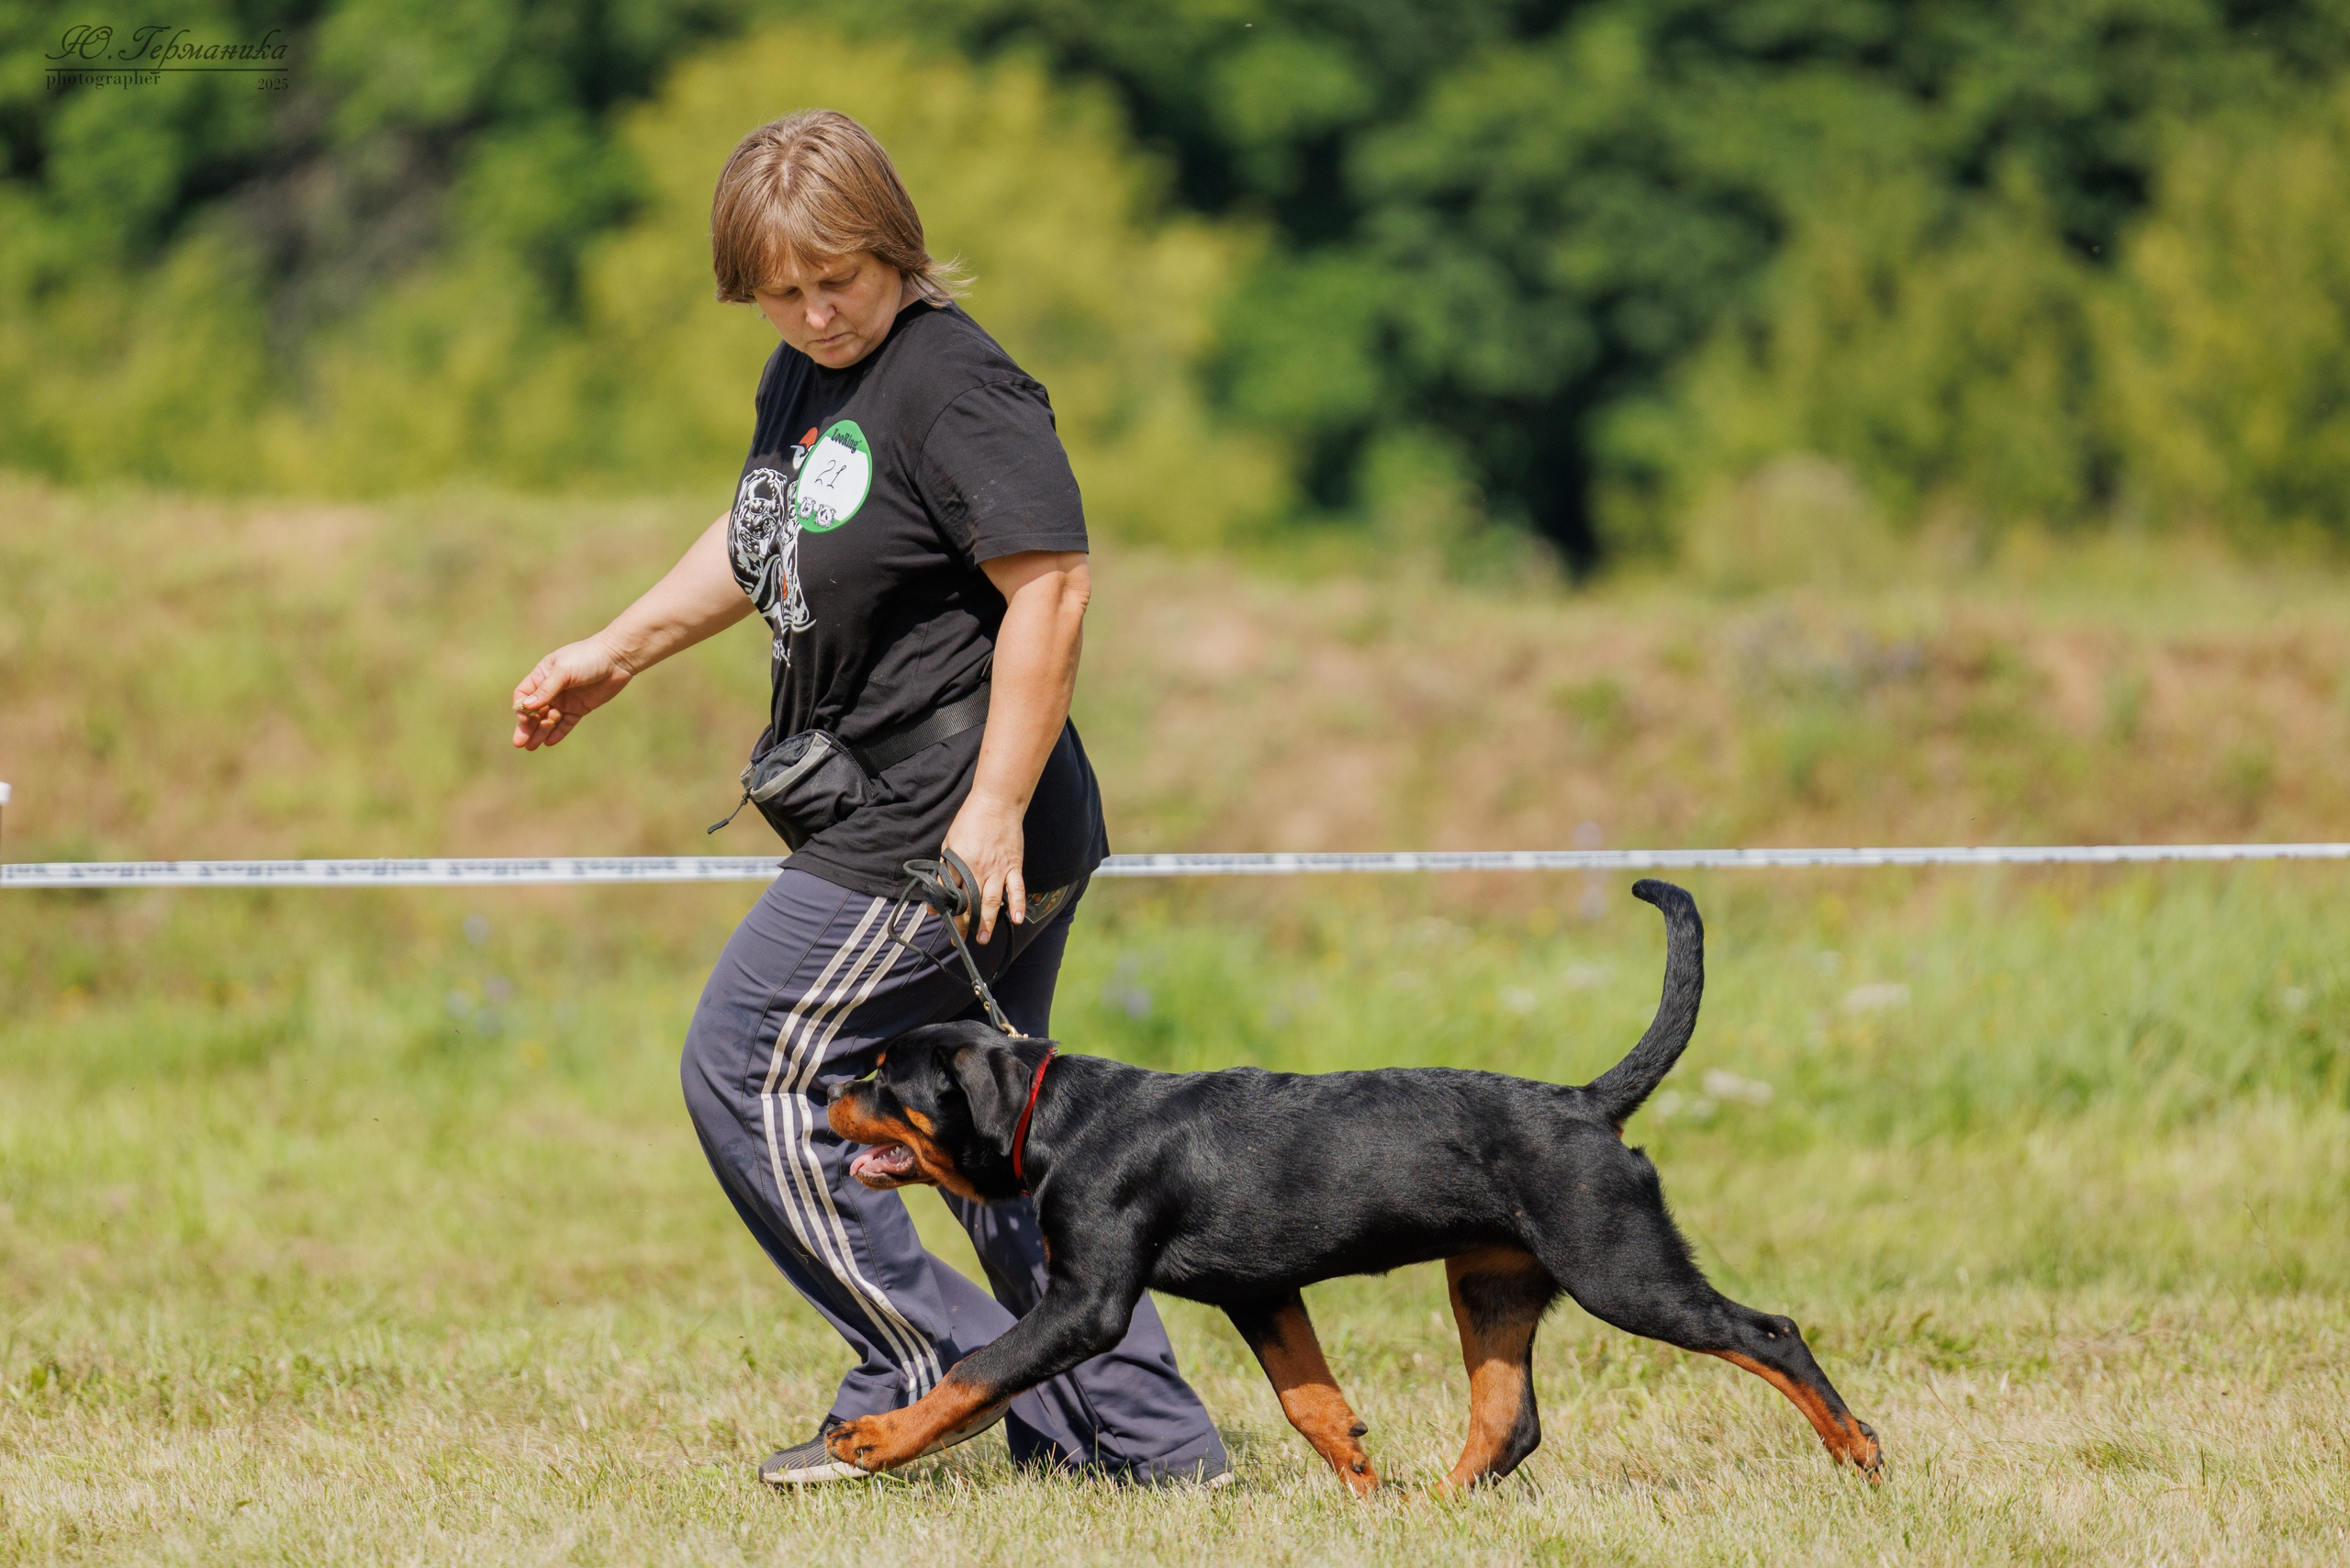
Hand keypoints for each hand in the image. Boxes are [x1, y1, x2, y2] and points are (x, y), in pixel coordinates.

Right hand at [511, 635, 633, 749]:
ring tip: (531, 747)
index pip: (524, 695)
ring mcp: (566, 699)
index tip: (523, 719)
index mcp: (542, 675)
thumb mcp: (564, 671)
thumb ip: (546, 689)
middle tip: (519, 743)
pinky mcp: (580, 708)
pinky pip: (566, 723)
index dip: (521, 708)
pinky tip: (548, 742)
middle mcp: (552, 689)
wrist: (617, 659)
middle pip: (534, 711)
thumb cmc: (587, 658)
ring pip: (549, 719)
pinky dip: (558, 732)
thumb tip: (526, 706)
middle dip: (527, 727)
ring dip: (540, 732)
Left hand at [940, 793, 1025, 943]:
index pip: (951, 894)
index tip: (945, 925)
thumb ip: (944, 869)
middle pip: (970, 903)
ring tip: (982, 939)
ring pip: (992, 901)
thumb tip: (936, 892)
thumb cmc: (970, 821)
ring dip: (987, 922)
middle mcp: (978, 869)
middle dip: (964, 924)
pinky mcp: (1013, 866)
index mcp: (959, 863)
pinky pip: (1016, 888)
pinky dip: (1018, 904)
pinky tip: (1017, 919)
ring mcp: (998, 869)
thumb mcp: (949, 843)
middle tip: (961, 941)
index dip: (947, 912)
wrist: (997, 803)